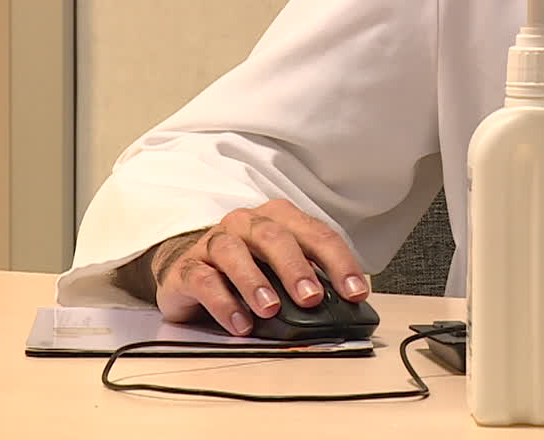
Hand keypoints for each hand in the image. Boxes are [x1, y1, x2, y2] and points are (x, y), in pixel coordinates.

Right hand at [147, 198, 369, 335]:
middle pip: (274, 236)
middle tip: (311, 299)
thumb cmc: (249, 266)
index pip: (316, 234)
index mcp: (279, 219)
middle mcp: (246, 224)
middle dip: (296, 268)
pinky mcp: (187, 268)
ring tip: (270, 309)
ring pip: (234, 252)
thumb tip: (343, 307)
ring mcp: (214, 242)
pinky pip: (203, 280)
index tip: (355, 291)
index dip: (339, 263)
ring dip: (255, 281)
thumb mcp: (283, 269)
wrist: (193, 269)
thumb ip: (309, 280)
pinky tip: (240, 324)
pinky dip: (223, 303)